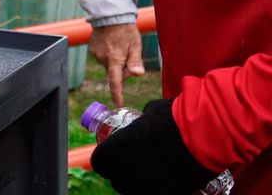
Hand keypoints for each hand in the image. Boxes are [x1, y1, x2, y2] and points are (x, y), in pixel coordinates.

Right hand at [88, 23, 145, 106]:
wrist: (109, 15)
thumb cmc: (125, 30)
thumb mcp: (135, 45)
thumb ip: (135, 61)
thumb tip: (138, 74)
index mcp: (114, 59)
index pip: (115, 81)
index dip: (117, 94)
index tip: (118, 103)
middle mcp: (102, 59)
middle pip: (114, 72)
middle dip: (122, 69)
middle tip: (130, 55)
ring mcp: (95, 54)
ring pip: (108, 64)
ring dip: (115, 60)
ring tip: (119, 45)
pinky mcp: (92, 49)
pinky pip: (102, 57)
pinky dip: (108, 54)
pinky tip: (111, 43)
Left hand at [91, 99, 220, 194]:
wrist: (202, 137)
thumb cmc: (173, 119)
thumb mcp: (148, 115)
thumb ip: (139, 123)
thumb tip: (142, 121)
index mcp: (111, 153)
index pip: (100, 164)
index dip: (109, 160)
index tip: (119, 155)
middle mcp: (122, 175)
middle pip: (117, 180)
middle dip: (125, 173)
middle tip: (140, 163)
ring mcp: (142, 189)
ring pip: (134, 191)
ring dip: (140, 183)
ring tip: (154, 171)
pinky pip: (156, 193)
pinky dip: (160, 188)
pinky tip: (169, 179)